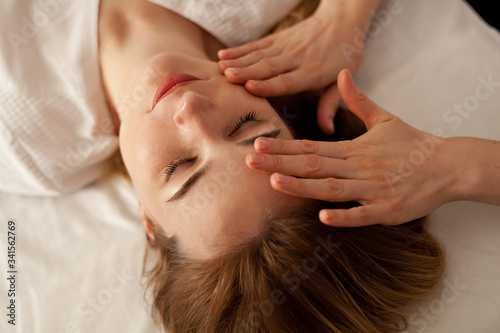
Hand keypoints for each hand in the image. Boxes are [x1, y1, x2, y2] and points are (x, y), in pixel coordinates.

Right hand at [217, 1, 370, 133]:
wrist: (342, 20)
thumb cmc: (344, 55)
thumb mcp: (342, 81)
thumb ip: (330, 105)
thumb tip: (327, 131)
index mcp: (313, 72)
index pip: (288, 80)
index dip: (268, 85)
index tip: (250, 87)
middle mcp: (297, 58)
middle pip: (268, 67)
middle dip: (246, 72)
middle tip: (227, 78)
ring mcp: (286, 46)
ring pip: (259, 55)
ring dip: (238, 61)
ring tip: (220, 68)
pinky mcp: (278, 38)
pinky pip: (257, 45)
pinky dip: (239, 50)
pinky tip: (223, 55)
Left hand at [246, 69, 459, 226]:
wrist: (448, 166)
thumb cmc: (412, 144)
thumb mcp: (385, 118)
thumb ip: (358, 100)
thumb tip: (341, 73)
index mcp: (354, 149)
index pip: (311, 147)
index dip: (284, 147)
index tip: (258, 145)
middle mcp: (359, 167)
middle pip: (313, 165)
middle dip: (280, 164)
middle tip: (250, 162)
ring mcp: (373, 189)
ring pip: (332, 188)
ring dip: (303, 186)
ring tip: (275, 182)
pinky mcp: (387, 209)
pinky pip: (363, 214)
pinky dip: (344, 216)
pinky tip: (323, 217)